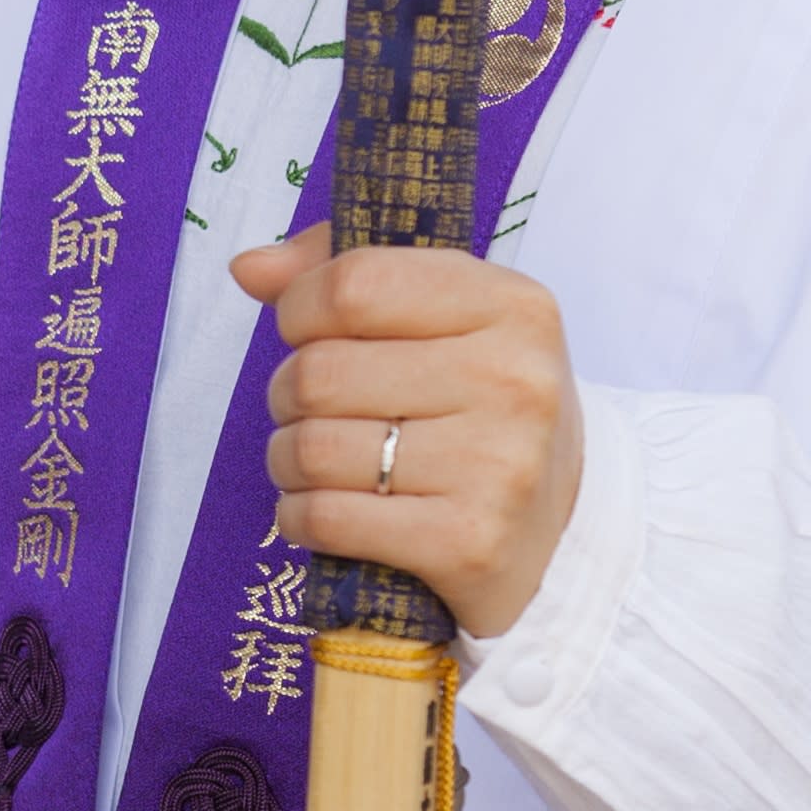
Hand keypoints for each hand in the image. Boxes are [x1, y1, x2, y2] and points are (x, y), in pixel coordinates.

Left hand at [236, 226, 585, 639]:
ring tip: (312, 462)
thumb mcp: (443, 317)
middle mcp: (515, 380)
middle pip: (321, 371)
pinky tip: (316, 511)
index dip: (299, 308)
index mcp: (511, 304)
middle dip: (288, 393)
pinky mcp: (470, 543)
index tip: (305, 331)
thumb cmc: (480, 406)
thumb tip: (249, 268)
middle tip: (310, 409)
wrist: (561, 529)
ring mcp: (499, 466)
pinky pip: (328, 518)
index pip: (353, 284)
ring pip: (314, 448)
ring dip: (287, 459)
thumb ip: (342, 274)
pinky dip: (298, 516)